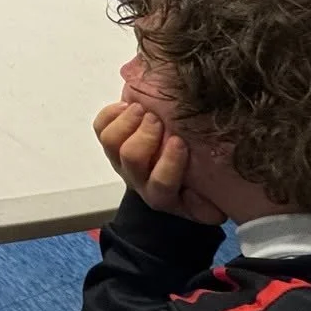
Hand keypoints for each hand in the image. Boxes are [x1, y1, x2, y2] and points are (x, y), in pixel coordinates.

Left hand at [94, 102, 227, 224]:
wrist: (169, 179)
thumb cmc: (195, 186)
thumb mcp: (209, 202)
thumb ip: (210, 205)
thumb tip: (209, 201)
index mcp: (164, 196)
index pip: (161, 184)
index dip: (168, 163)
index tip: (179, 142)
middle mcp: (138, 179)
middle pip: (132, 159)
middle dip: (144, 136)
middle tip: (157, 119)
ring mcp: (120, 160)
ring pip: (111, 142)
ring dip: (127, 122)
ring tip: (143, 109)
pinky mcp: (110, 142)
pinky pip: (100, 127)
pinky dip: (111, 113)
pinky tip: (129, 105)